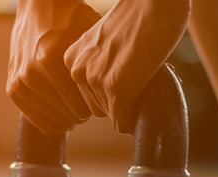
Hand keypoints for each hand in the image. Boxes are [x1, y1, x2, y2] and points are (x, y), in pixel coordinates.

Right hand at [7, 0, 101, 134]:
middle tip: (91, 105)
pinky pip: (36, 120)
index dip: (97, 108)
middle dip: (83, 114)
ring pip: (53, 121)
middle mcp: (31, 74)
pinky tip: (63, 112)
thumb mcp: (91, 36)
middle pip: (68, 116)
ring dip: (68, 118)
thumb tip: (119, 95)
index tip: (102, 100)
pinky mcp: (12, 89)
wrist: (38, 9)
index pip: (82, 108)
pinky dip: (52, 120)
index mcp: (51, 61)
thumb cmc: (71, 20)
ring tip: (77, 107)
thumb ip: (102, 65)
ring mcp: (19, 83)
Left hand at [64, 0, 190, 133]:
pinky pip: (122, 119)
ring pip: (111, 114)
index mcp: (72, 59)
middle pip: (97, 108)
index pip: (86, 95)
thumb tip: (110, 98)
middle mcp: (78, 71)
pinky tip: (145, 105)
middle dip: (119, 101)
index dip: (111, 92)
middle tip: (140, 81)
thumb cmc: (139, 16)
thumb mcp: (106, 43)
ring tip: (145, 82)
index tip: (128, 76)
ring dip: (129, 105)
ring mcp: (95, 79)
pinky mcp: (116, 87)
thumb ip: (101, 64)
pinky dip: (133, 119)